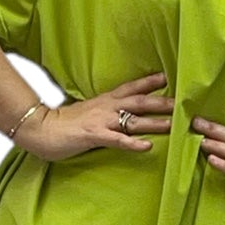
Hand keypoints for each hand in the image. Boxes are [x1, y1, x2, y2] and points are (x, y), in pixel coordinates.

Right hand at [15, 72, 172, 160]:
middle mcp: (107, 107)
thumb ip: (105, 111)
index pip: (132, 88)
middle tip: (185, 103)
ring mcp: (101, 121)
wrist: (39, 127)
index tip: (169, 77)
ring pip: (134, 120)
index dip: (151, 82)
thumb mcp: (88, 112)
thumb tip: (119, 114)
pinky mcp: (93, 136)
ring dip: (156, 123)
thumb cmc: (63, 123)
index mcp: (106, 101)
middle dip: (164, 102)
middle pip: (141, 102)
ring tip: (175, 125)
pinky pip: (117, 140)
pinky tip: (147, 147)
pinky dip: (132, 143)